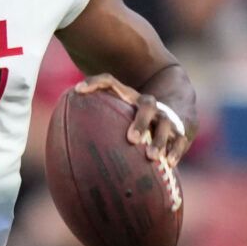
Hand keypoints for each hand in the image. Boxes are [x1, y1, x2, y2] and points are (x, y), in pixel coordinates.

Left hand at [75, 74, 191, 164]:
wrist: (179, 108)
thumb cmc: (136, 121)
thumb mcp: (118, 116)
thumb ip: (96, 124)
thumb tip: (63, 146)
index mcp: (130, 97)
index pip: (110, 82)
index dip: (94, 83)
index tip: (77, 91)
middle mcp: (150, 105)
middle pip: (147, 106)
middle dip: (139, 122)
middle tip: (131, 140)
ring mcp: (167, 118)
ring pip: (165, 125)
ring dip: (159, 140)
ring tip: (151, 157)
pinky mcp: (183, 131)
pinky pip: (181, 140)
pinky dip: (175, 151)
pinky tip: (169, 164)